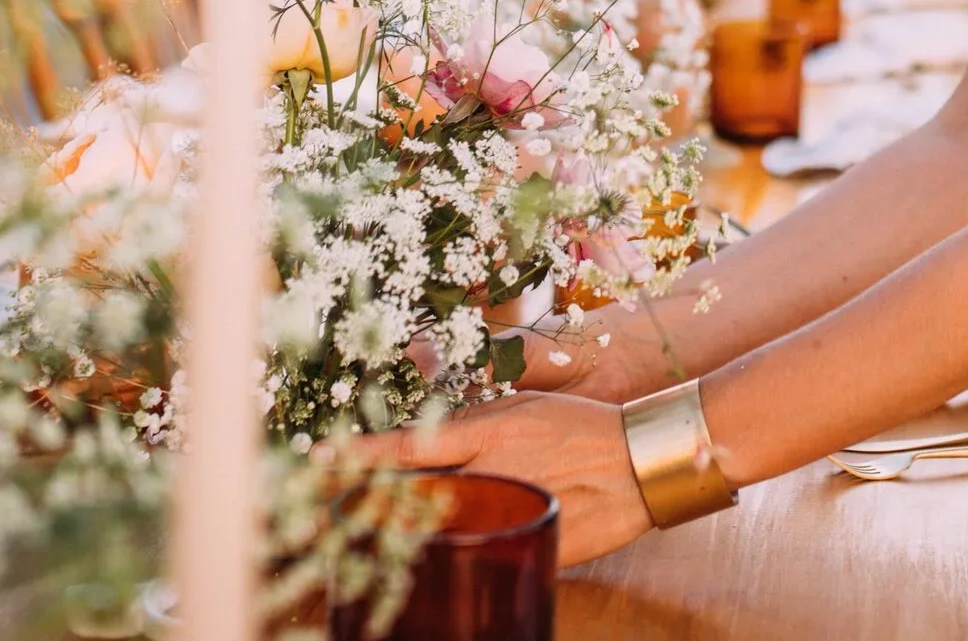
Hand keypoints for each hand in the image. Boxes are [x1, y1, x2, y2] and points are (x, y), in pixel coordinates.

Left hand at [348, 393, 654, 565]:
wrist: (646, 460)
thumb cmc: (588, 426)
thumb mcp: (527, 408)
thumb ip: (477, 425)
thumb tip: (430, 443)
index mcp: (492, 434)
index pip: (412, 447)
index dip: (363, 455)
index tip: (321, 459)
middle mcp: (494, 474)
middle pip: (415, 498)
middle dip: (368, 505)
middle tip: (326, 510)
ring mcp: (512, 514)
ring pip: (442, 531)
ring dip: (403, 534)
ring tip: (367, 534)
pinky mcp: (531, 545)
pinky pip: (482, 555)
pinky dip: (455, 556)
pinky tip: (434, 558)